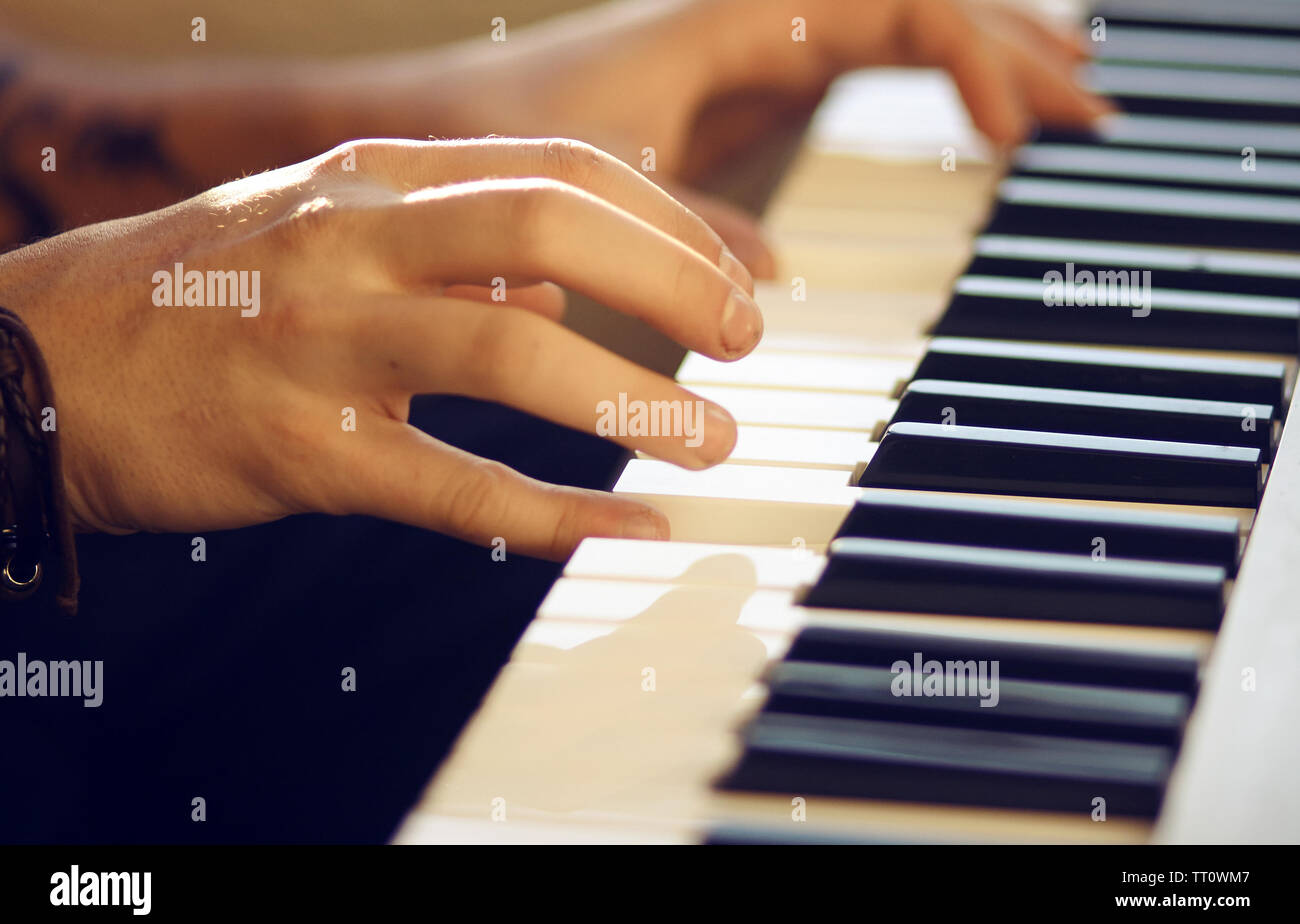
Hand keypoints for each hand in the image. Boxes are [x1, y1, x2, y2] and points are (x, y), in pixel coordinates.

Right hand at [0, 138, 759, 557]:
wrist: (38, 365)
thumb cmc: (191, 297)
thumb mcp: (319, 231)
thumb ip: (444, 252)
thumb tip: (553, 291)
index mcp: (370, 178)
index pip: (556, 172)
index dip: (665, 225)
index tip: (728, 282)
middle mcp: (353, 240)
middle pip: (550, 229)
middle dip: (674, 282)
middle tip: (745, 344)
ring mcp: (324, 344)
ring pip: (508, 356)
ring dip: (635, 402)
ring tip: (711, 441)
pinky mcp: (302, 454)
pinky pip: (454, 488)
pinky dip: (558, 517)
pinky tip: (626, 531)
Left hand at [413, 0, 1109, 275]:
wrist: (431, 130)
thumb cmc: (492, 142)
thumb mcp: (597, 192)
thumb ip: (686, 235)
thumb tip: (774, 284)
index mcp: (737, 16)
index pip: (899, 9)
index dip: (970, 58)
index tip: (1006, 137)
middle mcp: (760, 19)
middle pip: (923, 9)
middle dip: (1014, 49)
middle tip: (1093, 112)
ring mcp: (761, 51)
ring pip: (906, 34)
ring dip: (988, 63)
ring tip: (1065, 108)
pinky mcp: (752, 94)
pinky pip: (869, 74)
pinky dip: (933, 97)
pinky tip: (973, 132)